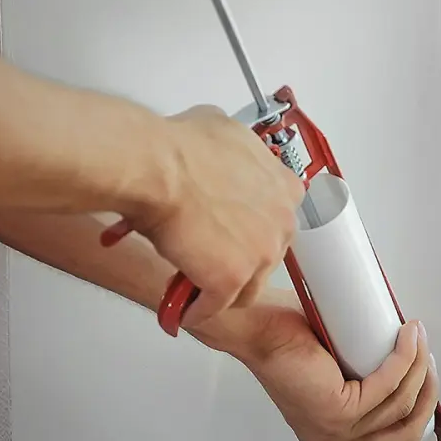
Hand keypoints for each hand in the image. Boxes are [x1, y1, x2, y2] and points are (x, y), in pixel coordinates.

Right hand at [119, 105, 303, 326]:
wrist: (155, 168)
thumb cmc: (178, 148)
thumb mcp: (223, 130)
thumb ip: (236, 149)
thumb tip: (222, 147)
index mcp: (285, 188)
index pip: (276, 220)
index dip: (251, 230)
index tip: (236, 236)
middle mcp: (282, 221)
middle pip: (265, 255)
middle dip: (238, 259)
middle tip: (210, 258)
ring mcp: (262, 253)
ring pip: (246, 286)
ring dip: (223, 289)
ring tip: (197, 286)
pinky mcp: (233, 279)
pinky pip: (218, 305)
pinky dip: (199, 309)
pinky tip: (185, 308)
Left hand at [194, 289, 440, 440]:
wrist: (259, 328)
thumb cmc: (292, 341)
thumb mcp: (341, 376)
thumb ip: (370, 389)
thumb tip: (414, 374)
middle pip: (404, 440)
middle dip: (428, 400)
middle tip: (429, 364)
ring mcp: (335, 432)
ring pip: (401, 408)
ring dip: (419, 370)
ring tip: (416, 338)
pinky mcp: (337, 411)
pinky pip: (388, 386)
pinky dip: (405, 359)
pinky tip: (408, 336)